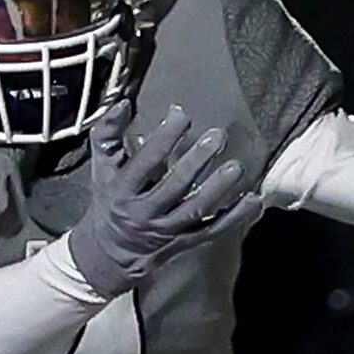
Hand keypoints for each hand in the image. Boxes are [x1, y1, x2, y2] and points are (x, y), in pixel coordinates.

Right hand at [66, 101, 263, 298]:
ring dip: (218, 189)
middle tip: (218, 136)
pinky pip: (212, 231)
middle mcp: (145, 212)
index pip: (145, 162)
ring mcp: (167, 230)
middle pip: (174, 186)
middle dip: (196, 160)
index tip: (181, 115)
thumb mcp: (101, 166)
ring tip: (236, 167)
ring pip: (196, 211)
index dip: (164, 138)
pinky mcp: (185, 241)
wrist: (110, 250)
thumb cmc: (110, 198)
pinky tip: (252, 201)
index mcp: (123, 190)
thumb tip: (122, 104)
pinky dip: (234, 217)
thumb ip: (107, 133)